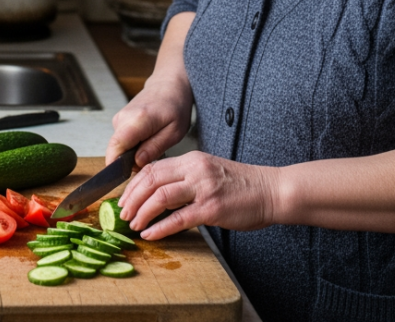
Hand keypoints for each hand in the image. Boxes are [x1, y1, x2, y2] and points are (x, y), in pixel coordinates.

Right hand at [105, 76, 191, 167]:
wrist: (168, 85)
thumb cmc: (175, 106)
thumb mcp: (174, 132)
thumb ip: (154, 148)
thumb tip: (136, 164)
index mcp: (137, 120)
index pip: (116, 148)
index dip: (117, 166)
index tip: (129, 176)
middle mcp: (123, 118)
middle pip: (116, 150)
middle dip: (129, 162)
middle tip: (150, 160)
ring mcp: (119, 118)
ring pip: (119, 147)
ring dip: (132, 153)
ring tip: (151, 146)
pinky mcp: (119, 120)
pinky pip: (121, 140)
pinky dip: (132, 146)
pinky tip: (146, 139)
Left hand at [117, 151, 280, 240]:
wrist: (271, 191)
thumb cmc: (241, 185)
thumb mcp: (208, 172)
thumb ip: (184, 179)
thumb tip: (157, 195)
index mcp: (191, 160)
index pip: (152, 168)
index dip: (133, 185)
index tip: (124, 198)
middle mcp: (195, 170)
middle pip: (151, 180)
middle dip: (132, 198)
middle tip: (122, 213)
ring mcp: (203, 188)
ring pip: (160, 197)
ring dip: (142, 213)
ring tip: (134, 224)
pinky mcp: (212, 208)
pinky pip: (178, 218)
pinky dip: (160, 228)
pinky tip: (151, 234)